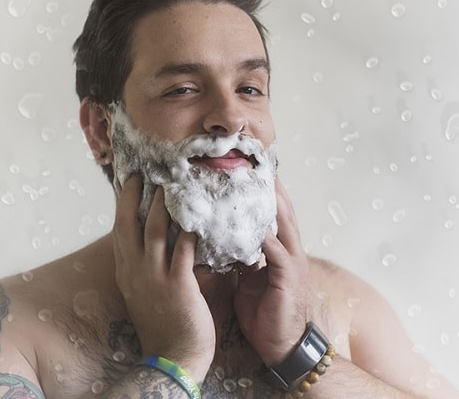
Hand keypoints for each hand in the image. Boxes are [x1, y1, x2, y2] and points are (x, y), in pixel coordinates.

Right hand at [112, 175, 214, 381]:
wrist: (171, 357)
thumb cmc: (161, 321)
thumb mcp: (142, 291)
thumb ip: (144, 265)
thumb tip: (154, 240)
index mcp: (126, 271)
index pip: (119, 230)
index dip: (122, 204)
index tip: (128, 182)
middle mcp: (134, 270)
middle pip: (128, 224)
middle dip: (134, 196)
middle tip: (144, 173)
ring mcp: (154, 277)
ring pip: (155, 230)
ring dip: (162, 205)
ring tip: (169, 186)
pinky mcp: (178, 285)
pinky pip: (183, 250)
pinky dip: (189, 232)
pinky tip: (197, 218)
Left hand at [233, 178, 309, 365]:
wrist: (283, 348)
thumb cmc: (265, 313)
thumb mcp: (248, 281)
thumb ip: (241, 258)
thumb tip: (221, 242)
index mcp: (279, 251)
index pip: (272, 214)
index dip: (262, 193)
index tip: (248, 173)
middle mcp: (288, 251)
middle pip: (281, 211)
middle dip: (271, 188)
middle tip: (255, 166)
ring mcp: (291, 262)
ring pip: (283, 224)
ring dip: (270, 202)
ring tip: (256, 182)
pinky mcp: (288, 277)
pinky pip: (276, 251)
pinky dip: (265, 236)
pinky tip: (254, 222)